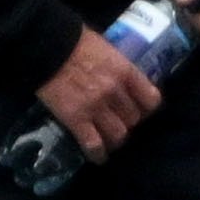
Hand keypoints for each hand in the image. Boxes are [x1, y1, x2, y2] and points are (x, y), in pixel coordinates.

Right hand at [37, 28, 160, 163]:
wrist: (48, 48)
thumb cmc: (76, 41)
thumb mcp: (108, 49)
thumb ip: (118, 66)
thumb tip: (124, 77)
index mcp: (126, 72)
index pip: (151, 100)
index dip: (147, 108)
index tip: (141, 109)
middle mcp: (115, 92)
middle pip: (133, 119)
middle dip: (128, 122)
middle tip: (120, 122)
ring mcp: (96, 108)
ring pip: (118, 135)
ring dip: (115, 139)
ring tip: (110, 139)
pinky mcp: (76, 120)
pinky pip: (93, 144)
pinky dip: (97, 154)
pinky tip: (99, 157)